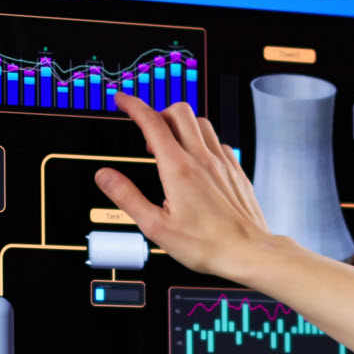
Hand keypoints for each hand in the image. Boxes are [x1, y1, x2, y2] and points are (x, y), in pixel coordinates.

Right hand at [94, 95, 276, 283]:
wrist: (248, 252)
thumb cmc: (206, 244)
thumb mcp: (155, 226)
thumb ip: (127, 197)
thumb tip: (104, 176)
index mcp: (178, 169)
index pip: (152, 122)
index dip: (134, 106)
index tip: (123, 100)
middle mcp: (202, 159)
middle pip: (179, 111)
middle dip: (159, 111)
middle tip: (147, 127)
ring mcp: (222, 162)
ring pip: (201, 122)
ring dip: (182, 123)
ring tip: (170, 143)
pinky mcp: (236, 170)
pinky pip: (218, 141)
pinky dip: (203, 140)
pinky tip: (198, 159)